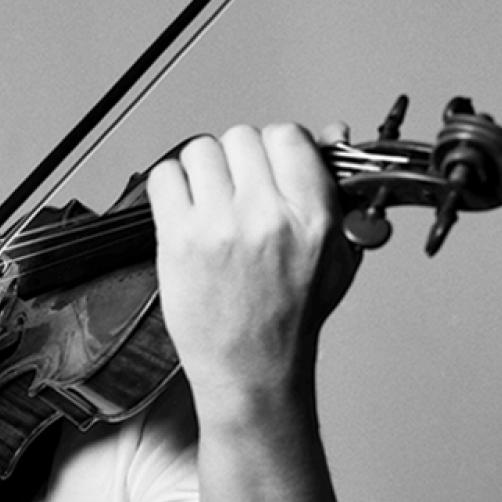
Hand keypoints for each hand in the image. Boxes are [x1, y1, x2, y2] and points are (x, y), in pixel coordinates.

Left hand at [146, 123, 358, 410]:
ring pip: (201, 151)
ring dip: (202, 171)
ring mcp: (219, 226)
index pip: (287, 136)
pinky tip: (183, 212)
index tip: (267, 166)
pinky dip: (170, 187)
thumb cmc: (291, 319)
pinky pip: (165, 177)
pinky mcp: (178, 240)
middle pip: (241, 137)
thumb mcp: (336, 254)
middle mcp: (266, 215)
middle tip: (236, 191)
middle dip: (237, 160)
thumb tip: (330, 133)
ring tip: (209, 203)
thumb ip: (335, 189)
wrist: (251, 368)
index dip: (274, 147)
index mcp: (311, 216)